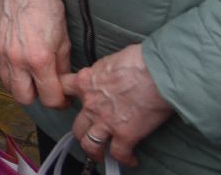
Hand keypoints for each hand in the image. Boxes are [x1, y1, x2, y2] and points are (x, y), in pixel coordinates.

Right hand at [0, 0, 71, 109]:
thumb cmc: (46, 7)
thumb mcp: (64, 39)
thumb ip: (62, 67)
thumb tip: (63, 84)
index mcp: (39, 59)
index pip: (49, 98)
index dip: (60, 102)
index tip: (64, 97)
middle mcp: (17, 61)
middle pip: (25, 99)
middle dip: (38, 97)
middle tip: (47, 88)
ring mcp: (1, 54)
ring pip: (9, 87)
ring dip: (22, 86)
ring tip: (33, 76)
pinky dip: (10, 75)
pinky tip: (19, 65)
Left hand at [64, 44, 173, 166]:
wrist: (157, 74)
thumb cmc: (139, 60)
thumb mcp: (110, 60)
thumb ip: (104, 72)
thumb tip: (111, 74)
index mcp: (86, 82)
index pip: (63, 88)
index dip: (64, 95)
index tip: (68, 100)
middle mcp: (91, 104)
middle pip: (76, 124)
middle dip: (81, 132)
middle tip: (88, 135)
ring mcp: (106, 122)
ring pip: (90, 144)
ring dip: (95, 151)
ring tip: (100, 155)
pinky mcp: (125, 135)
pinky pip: (119, 154)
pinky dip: (125, 160)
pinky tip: (131, 160)